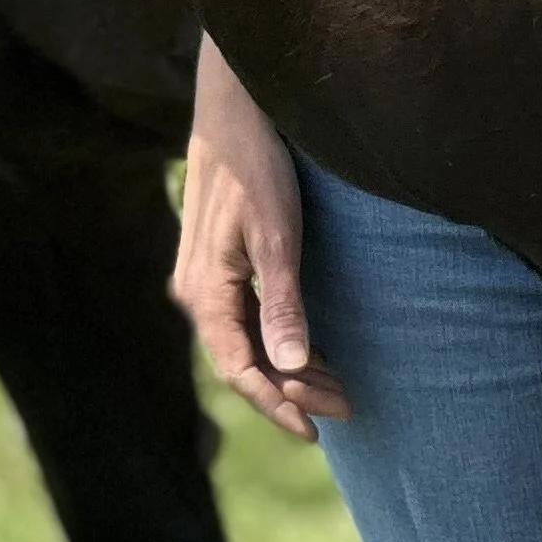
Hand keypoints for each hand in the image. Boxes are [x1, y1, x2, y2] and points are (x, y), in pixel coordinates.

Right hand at [171, 35, 352, 441]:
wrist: (234, 112)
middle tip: (344, 408)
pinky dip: (278, 339)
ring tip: (334, 385)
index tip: (316, 429)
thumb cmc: (257, 168)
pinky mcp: (218, 265)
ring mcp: (205, 280)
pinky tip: (309, 346)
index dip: (277, 404)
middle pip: (243, 362)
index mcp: (205, 294)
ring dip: (287, 366)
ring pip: (245, 342)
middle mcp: (197, 294)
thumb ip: (283, 302)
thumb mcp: (278, 235)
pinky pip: (245, 319)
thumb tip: (290, 365)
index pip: (240, 370)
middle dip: (292, 391)